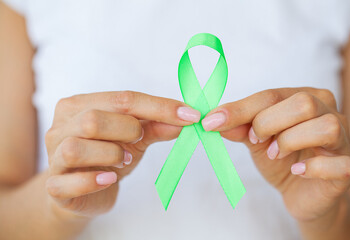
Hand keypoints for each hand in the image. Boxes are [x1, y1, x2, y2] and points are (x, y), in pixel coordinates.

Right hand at [45, 91, 199, 217]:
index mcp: (79, 105)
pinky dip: (94, 180)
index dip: (159, 107)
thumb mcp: (134, 138)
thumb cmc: (107, 157)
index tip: (190, 115)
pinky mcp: (54, 186)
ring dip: (111, 154)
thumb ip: (156, 126)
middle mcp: (61, 126)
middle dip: (127, 130)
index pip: (122, 99)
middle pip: (94, 119)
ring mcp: (53, 156)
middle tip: (138, 141)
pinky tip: (109, 179)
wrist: (82, 191)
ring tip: (124, 160)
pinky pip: (68, 182)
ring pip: (77, 148)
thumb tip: (185, 118)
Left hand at [201, 88, 349, 220]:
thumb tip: (214, 120)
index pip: (272, 95)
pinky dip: (311, 168)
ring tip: (275, 154)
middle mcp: (328, 112)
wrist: (299, 192)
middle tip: (257, 141)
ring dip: (290, 142)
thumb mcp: (255, 140)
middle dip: (269, 123)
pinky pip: (336, 164)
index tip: (212, 122)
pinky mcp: (346, 168)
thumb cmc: (280, 159)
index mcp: (304, 98)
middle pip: (303, 104)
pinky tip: (297, 172)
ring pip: (324, 127)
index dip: (240, 109)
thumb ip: (239, 127)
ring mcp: (342, 140)